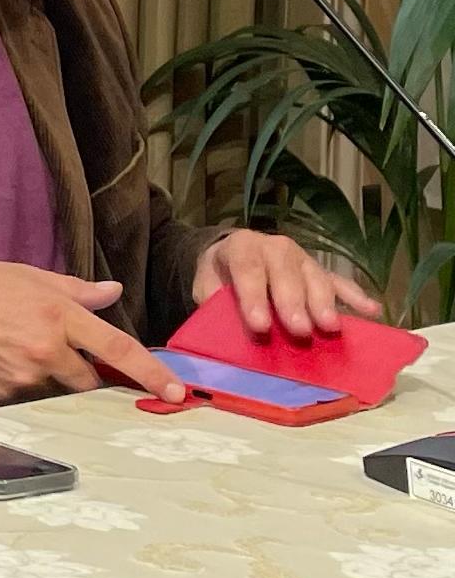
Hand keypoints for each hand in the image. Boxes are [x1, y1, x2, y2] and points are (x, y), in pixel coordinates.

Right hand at [0, 259, 186, 404]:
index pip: (118, 350)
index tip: (178, 393)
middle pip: (89, 380)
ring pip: (55, 387)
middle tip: (62, 352)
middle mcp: (46, 351)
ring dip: (50, 373)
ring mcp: (22, 377)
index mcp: (58, 316)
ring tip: (15, 345)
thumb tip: (113, 292)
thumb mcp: (27, 274)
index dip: (152, 374)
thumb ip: (76, 290)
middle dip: (85, 372)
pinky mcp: (0, 394)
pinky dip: (21, 379)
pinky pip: (25, 393)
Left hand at [191, 230, 381, 338]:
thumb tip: (224, 327)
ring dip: (324, 302)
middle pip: (286, 273)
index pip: (248, 269)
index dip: (254, 297)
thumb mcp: (206, 285)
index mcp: (242, 247)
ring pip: (315, 277)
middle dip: (293, 303)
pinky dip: (356, 296)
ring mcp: (302, 258)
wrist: (231, 254)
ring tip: (330, 326)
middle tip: (300, 331)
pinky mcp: (320, 271)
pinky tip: (372, 311)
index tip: (260, 326)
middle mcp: (275, 247)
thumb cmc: (219, 276)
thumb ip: (214, 301)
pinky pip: (340, 282)